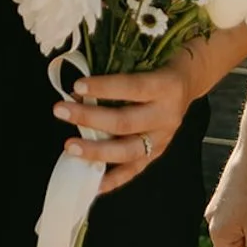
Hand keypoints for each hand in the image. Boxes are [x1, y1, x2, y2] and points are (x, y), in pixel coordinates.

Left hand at [54, 50, 196, 194]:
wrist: (187, 83)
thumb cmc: (156, 66)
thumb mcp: (143, 62)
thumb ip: (115, 75)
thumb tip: (76, 94)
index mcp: (164, 87)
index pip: (131, 87)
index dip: (104, 88)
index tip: (76, 85)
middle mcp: (166, 116)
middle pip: (125, 122)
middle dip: (89, 118)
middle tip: (59, 111)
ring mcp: (163, 139)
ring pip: (128, 151)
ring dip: (96, 150)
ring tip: (69, 147)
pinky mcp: (158, 154)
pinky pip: (134, 170)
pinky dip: (113, 179)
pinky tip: (93, 185)